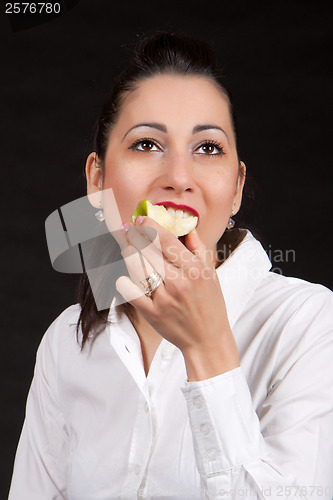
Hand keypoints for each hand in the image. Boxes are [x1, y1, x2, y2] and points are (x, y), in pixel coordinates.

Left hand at [116, 216, 239, 379]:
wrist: (207, 339)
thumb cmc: (211, 305)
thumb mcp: (212, 274)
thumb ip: (199, 249)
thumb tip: (187, 228)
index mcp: (194, 269)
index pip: (166, 240)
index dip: (150, 225)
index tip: (140, 219)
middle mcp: (178, 281)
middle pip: (148, 250)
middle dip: (135, 235)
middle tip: (129, 229)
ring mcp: (164, 298)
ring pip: (137, 267)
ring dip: (128, 253)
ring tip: (126, 246)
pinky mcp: (152, 313)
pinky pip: (131, 292)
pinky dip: (125, 281)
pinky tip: (126, 274)